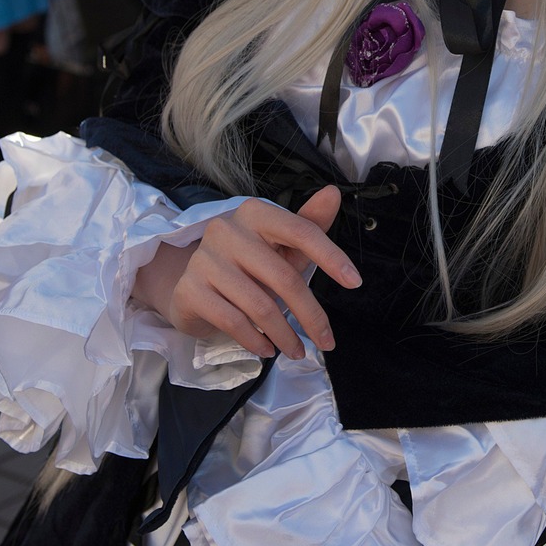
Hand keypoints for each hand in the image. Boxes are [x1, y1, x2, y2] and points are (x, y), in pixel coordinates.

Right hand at [134, 187, 359, 359]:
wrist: (193, 285)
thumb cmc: (247, 265)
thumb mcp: (280, 246)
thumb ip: (309, 225)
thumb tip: (334, 193)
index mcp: (254, 213)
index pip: (300, 231)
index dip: (331, 256)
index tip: (355, 282)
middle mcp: (227, 230)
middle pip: (284, 277)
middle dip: (310, 315)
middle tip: (327, 341)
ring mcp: (205, 260)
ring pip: (260, 305)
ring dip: (284, 335)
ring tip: (297, 352)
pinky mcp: (190, 290)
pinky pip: (233, 321)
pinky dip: (256, 340)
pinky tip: (267, 350)